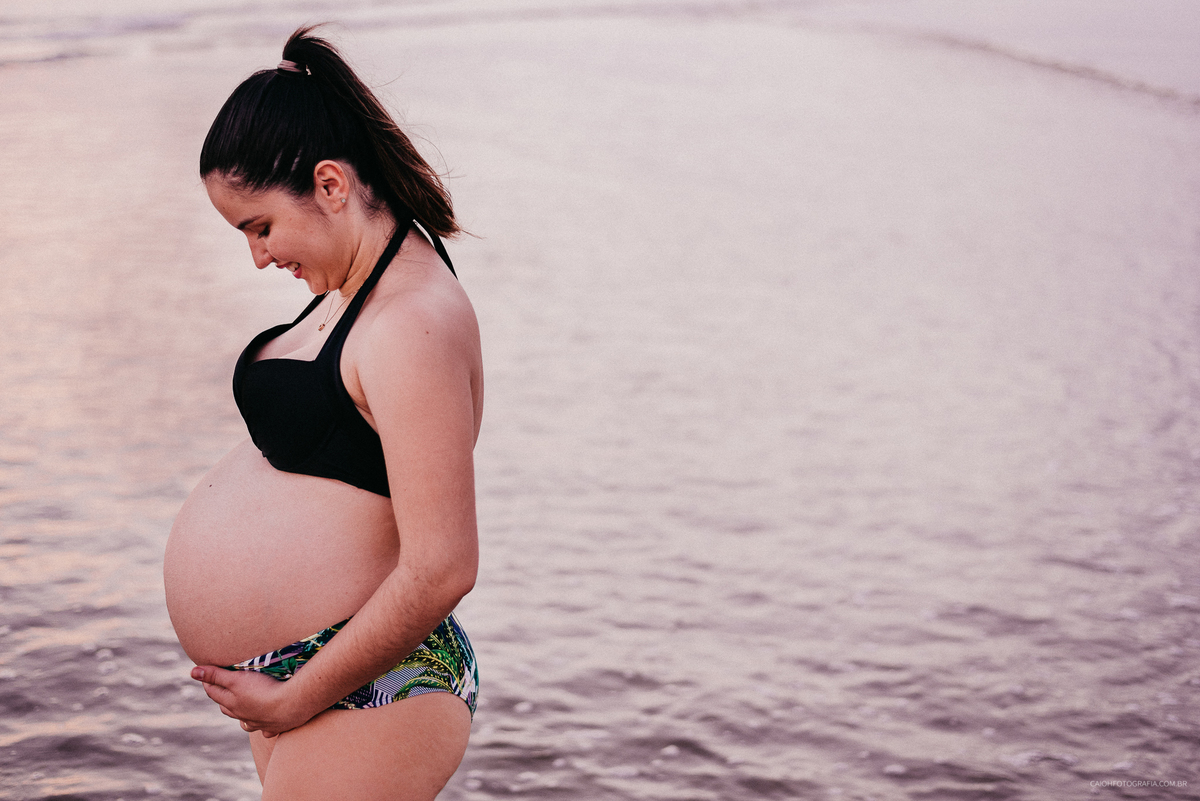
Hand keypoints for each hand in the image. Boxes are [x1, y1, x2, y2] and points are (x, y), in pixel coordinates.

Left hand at [190, 666, 316, 737]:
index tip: (206, 673)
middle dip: (223, 699)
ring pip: (245, 723)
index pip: (214, 693)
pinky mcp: (276, 726)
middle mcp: (243, 716)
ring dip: (241, 717)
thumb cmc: (264, 689)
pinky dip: (264, 728)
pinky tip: (266, 725)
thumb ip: (216, 675)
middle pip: (227, 709)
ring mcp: (260, 723)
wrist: (293, 704)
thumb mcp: (237, 679)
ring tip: (241, 710)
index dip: (208, 682)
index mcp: (232, 704)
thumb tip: (191, 672)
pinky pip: (267, 730)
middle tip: (223, 688)